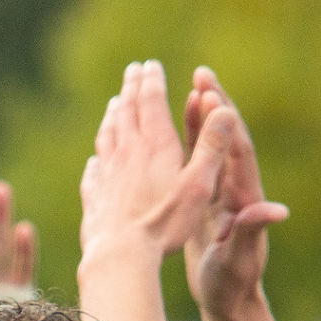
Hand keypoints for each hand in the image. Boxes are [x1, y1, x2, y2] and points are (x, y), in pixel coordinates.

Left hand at [79, 60, 239, 266]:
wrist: (119, 255)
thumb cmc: (165, 223)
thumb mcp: (199, 184)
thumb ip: (212, 147)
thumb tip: (226, 109)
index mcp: (155, 145)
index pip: (150, 102)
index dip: (151, 81)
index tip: (150, 65)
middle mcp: (126, 153)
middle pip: (126, 112)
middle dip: (131, 89)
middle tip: (132, 72)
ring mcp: (106, 175)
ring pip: (107, 137)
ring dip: (112, 117)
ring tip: (115, 106)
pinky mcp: (94, 198)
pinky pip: (93, 172)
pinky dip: (97, 159)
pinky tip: (95, 162)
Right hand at [181, 68, 289, 318]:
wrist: (229, 304)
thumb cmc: (232, 286)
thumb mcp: (238, 260)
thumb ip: (252, 232)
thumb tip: (278, 211)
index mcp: (244, 199)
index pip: (236, 150)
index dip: (224, 120)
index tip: (210, 92)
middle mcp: (236, 191)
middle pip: (226, 140)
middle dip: (216, 107)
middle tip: (202, 74)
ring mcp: (222, 196)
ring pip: (212, 149)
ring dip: (202, 119)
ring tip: (191, 88)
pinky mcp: (207, 205)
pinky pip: (198, 166)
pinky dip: (190, 144)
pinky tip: (175, 127)